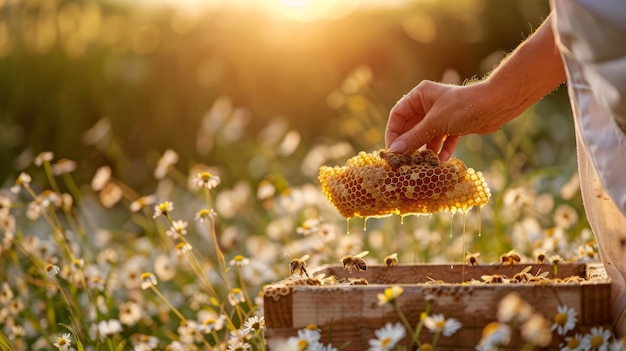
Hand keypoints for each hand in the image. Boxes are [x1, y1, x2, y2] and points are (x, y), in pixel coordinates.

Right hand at [385, 80, 512, 160]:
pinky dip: (441, 149)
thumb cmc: (463, 107)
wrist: (496, 105)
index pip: (398, 114)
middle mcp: (428, 104)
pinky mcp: (453, 125)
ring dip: (425, 148)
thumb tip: (395, 151)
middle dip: (409, 143)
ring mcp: (441, 115)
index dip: (393, 132)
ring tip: (423, 163)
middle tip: (405, 160)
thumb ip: (414, 137)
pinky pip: (442, 139)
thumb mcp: (435, 123)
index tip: (392, 150)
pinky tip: (442, 160)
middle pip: (411, 126)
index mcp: (420, 96)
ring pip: (426, 135)